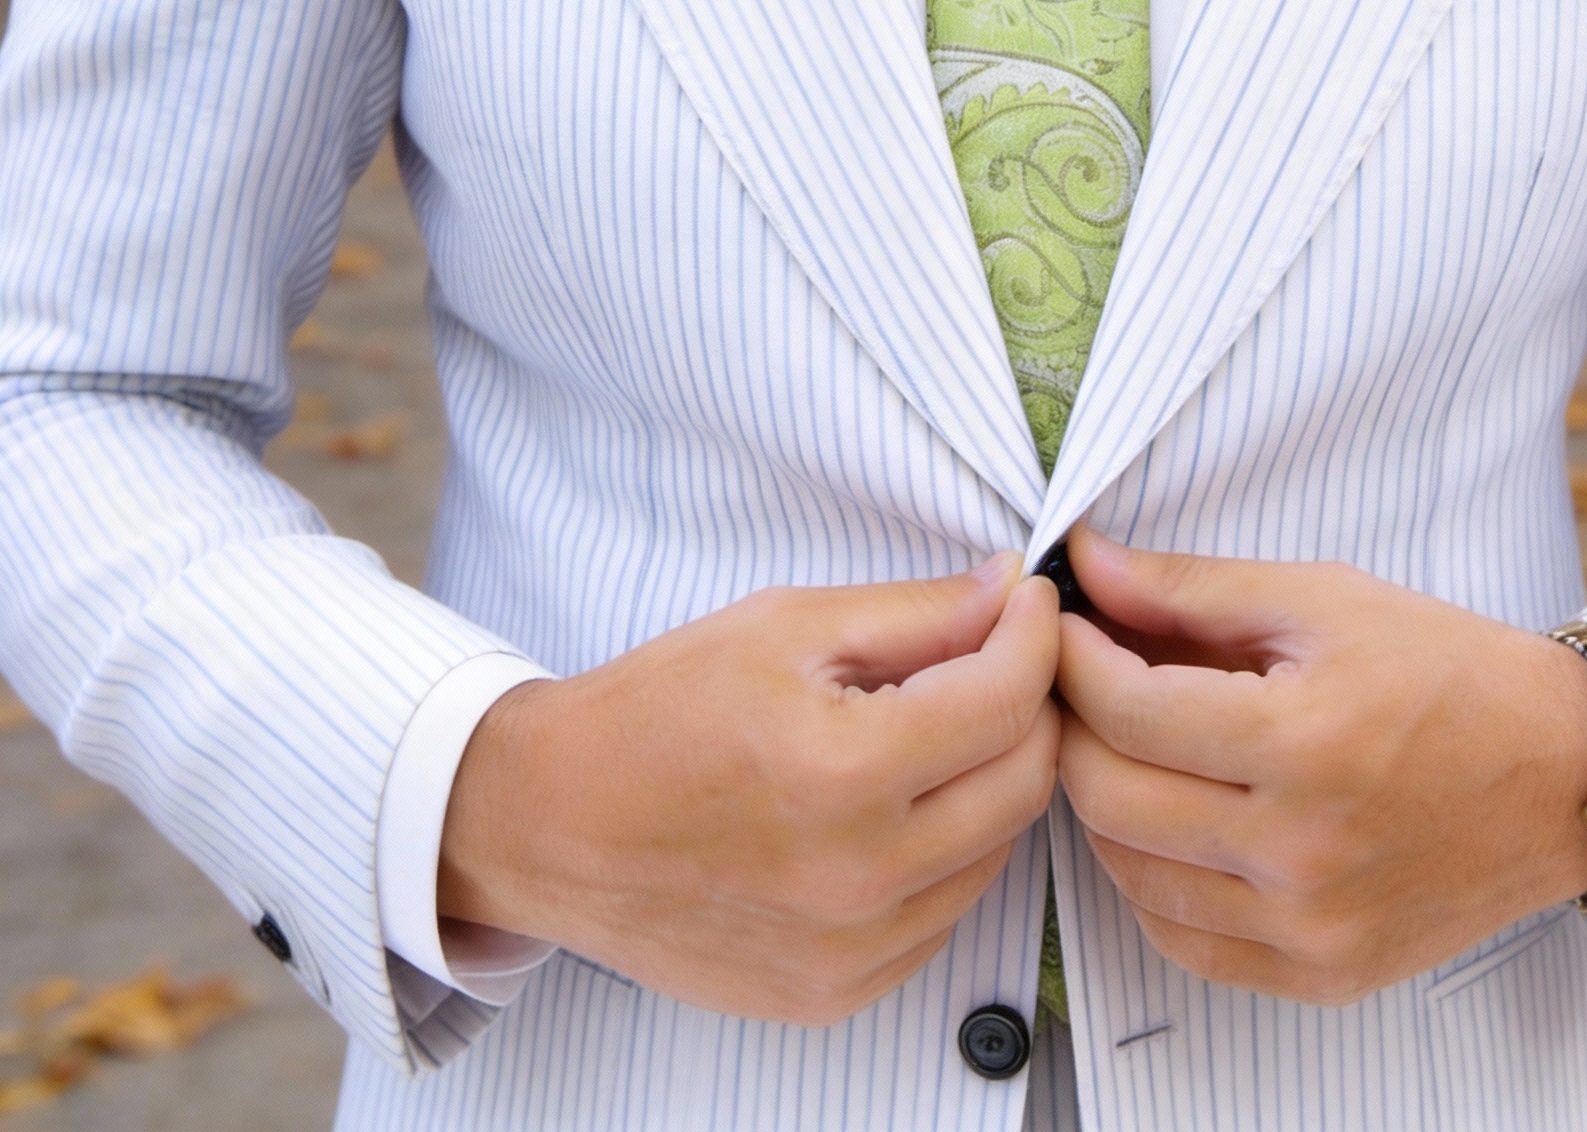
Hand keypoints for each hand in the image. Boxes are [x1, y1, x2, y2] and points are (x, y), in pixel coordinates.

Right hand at [439, 556, 1061, 1024]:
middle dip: (1029, 704)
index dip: (1035, 634)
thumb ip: (916, 613)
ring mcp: (851, 951)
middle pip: (1025, 781)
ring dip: (990, 779)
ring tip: (934, 729)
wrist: (552, 824)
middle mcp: (858, 877)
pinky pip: (945, 912)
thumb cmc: (659, 711)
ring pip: (997, 850)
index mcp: (841, 772)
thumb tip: (1011, 593)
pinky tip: (894, 805)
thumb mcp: (785, 625)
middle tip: (996, 657)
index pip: (1008, 700)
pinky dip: (946, 851)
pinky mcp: (837, 993)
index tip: (1028, 602)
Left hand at [1054, 528, 1586, 1004]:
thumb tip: (1086, 561)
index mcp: (1305, 743)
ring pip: (1130, 873)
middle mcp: (1303, 851)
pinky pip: (1181, 939)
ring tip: (1126, 741)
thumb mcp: (1322, 599)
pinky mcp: (1323, 973)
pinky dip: (1150, 877)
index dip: (1071, 658)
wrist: (1563, 775)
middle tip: (1078, 679)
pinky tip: (1169, 819)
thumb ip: (1190, 588)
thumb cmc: (1446, 671)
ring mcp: (1311, 926)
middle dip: (1073, 724)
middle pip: (1110, 796)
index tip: (1061, 624)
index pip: (1127, 711)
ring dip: (1103, 800)